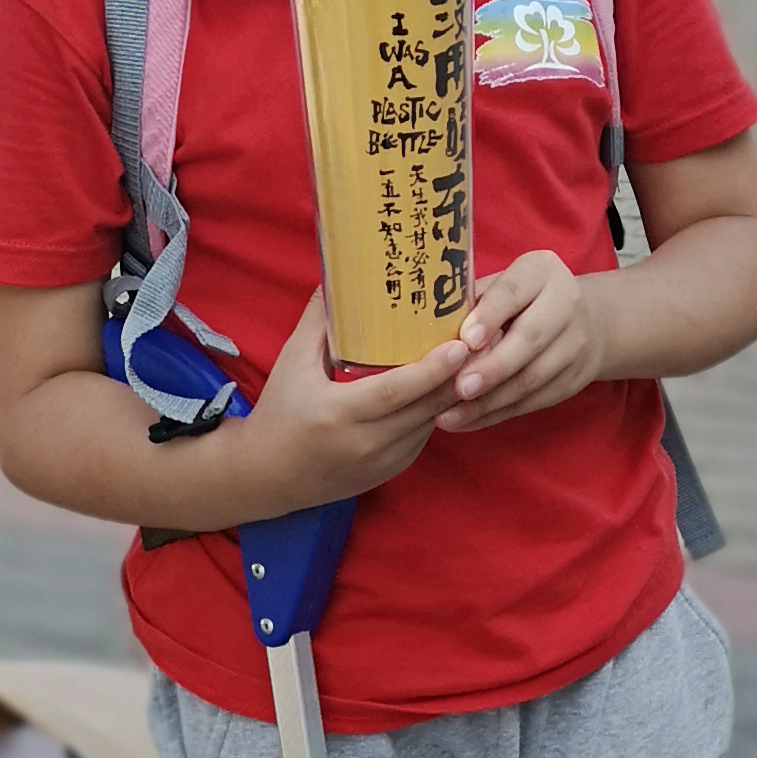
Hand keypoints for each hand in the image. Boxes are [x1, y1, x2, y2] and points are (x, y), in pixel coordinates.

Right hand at [233, 289, 467, 510]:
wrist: (269, 477)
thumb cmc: (279, 414)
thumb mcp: (291, 364)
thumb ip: (316, 323)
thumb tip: (336, 280)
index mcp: (339, 414)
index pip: (395, 392)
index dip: (431, 370)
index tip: (460, 345)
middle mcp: (365, 442)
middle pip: (425, 407)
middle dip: (460, 375)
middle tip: (487, 342)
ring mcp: (381, 462)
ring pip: (431, 422)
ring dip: (456, 393)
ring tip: (479, 359)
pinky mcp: (390, 471)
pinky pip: (423, 436)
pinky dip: (437, 411)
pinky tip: (451, 386)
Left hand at [438, 250, 605, 430]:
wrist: (584, 320)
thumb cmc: (519, 301)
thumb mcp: (499, 288)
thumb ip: (472, 305)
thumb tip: (428, 336)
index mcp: (540, 271)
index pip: (513, 292)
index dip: (489, 317)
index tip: (465, 341)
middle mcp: (566, 303)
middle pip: (529, 339)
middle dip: (492, 368)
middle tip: (459, 388)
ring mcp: (576, 343)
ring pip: (531, 378)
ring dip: (489, 401)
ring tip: (450, 415)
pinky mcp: (573, 378)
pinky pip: (532, 401)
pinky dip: (496, 414)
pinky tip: (465, 421)